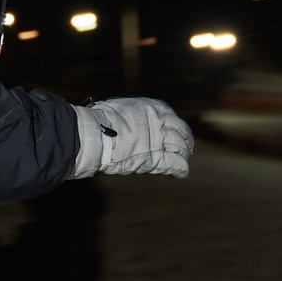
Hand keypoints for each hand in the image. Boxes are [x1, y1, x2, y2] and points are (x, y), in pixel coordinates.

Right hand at [73, 96, 192, 177]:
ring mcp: (158, 140)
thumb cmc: (101, 121)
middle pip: (180, 130)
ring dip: (184, 154)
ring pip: (180, 147)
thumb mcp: (120, 108)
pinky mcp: (156, 158)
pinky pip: (175, 164)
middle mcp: (158, 122)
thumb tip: (129, 118)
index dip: (174, 123)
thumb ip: (131, 114)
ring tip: (184, 159)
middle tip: (186, 146)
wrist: (95, 135)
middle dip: (185, 139)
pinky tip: (182, 173)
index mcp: (150, 108)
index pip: (170, 114)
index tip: (175, 129)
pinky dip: (180, 169)